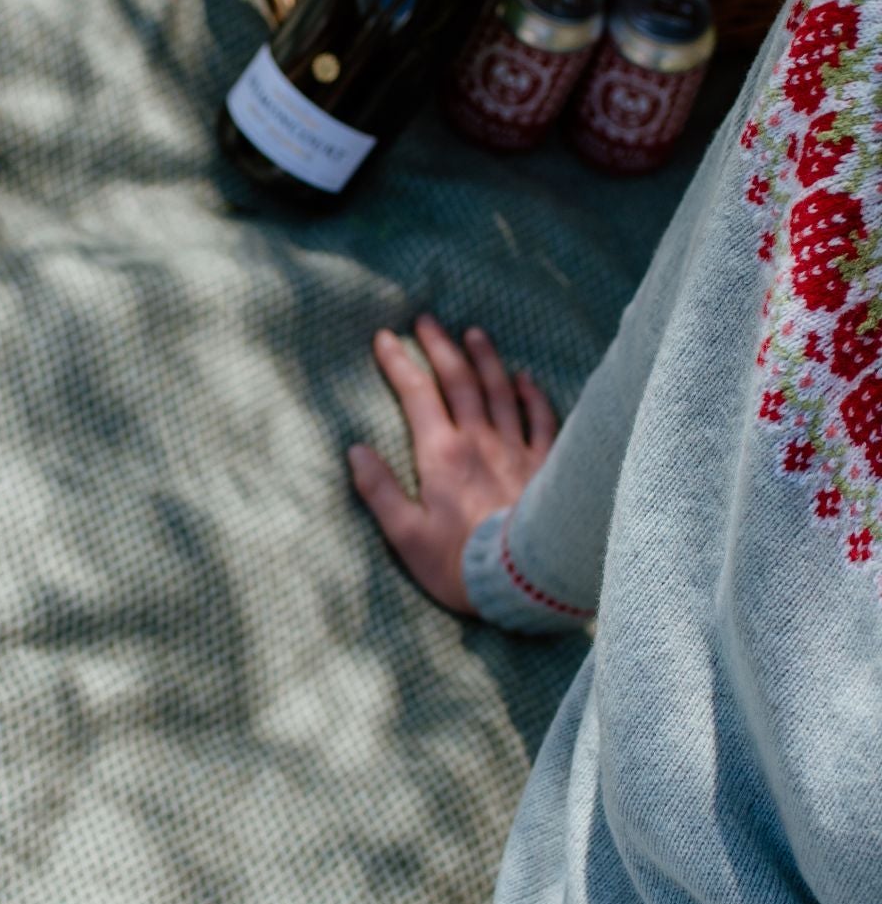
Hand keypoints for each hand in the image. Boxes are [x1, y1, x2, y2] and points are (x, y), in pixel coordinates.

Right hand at [348, 315, 555, 613]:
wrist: (526, 583)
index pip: (416, 394)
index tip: (384, 338)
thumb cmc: (460, 564)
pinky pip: (542, 418)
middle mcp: (480, 441)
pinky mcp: (548, 465)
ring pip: (500, 390)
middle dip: (440, 347)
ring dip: (485, 358)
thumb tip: (356, 451)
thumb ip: (379, 490)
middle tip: (427, 320)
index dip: (398, 362)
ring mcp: (517, 449)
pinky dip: (532, 393)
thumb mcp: (405, 536)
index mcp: (441, 454)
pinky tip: (525, 377)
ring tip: (474, 332)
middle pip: (459, 380)